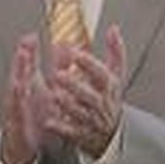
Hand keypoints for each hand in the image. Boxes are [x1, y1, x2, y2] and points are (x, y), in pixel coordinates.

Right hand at [0, 34, 52, 163]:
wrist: (21, 147)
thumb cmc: (32, 119)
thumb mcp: (46, 93)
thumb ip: (55, 72)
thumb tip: (64, 52)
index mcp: (30, 87)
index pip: (29, 65)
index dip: (30, 50)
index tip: (32, 35)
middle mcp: (22, 94)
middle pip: (20, 71)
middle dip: (23, 56)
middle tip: (27, 41)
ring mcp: (16, 106)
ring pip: (16, 85)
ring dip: (18, 71)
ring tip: (23, 58)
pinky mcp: (14, 119)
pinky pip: (15, 106)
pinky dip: (16, 96)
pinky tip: (18, 87)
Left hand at [45, 26, 125, 158]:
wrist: (112, 133)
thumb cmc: (110, 99)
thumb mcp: (116, 75)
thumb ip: (114, 52)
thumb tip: (113, 29)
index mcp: (109, 87)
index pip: (102, 74)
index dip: (89, 63)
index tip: (75, 52)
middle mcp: (101, 103)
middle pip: (90, 94)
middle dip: (76, 85)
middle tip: (58, 74)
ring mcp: (91, 120)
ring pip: (80, 113)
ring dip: (67, 104)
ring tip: (54, 94)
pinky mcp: (81, 134)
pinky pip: (71, 132)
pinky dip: (60, 127)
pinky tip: (48, 121)